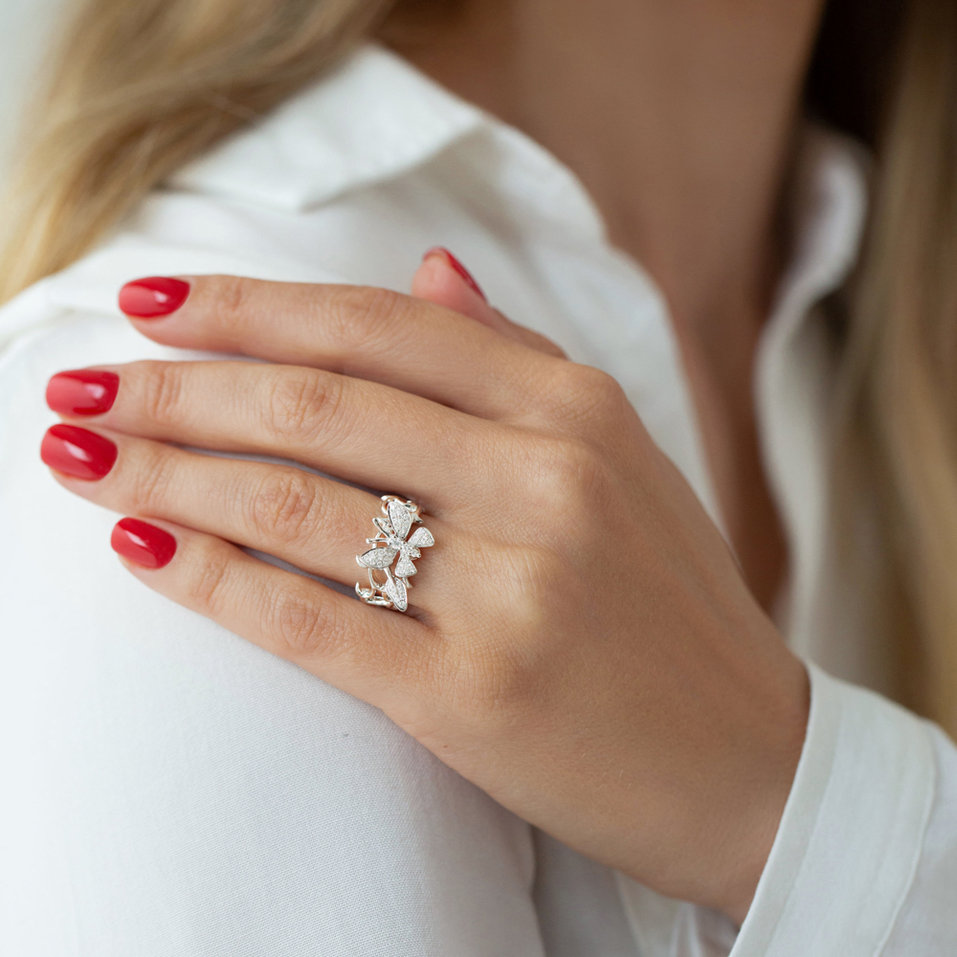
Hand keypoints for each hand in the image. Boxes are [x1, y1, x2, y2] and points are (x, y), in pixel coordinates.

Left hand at [40, 250, 808, 923]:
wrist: (751, 759)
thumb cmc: (673, 607)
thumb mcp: (621, 456)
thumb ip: (517, 359)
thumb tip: (428, 268)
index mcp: (576, 408)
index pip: (378, 326)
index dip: (249, 308)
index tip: (152, 304)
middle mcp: (544, 480)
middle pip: (316, 405)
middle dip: (176, 388)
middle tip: (82, 383)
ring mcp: (512, 588)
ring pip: (293, 503)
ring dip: (165, 472)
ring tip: (81, 456)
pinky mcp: (473, 695)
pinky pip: (305, 619)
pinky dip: (206, 577)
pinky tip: (138, 546)